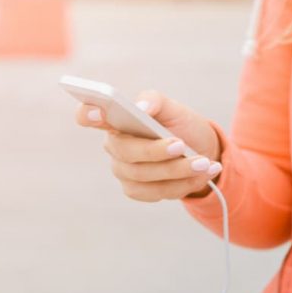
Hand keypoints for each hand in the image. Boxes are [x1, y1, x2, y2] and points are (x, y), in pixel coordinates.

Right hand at [74, 89, 221, 201]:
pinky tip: (201, 174)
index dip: (87, 113)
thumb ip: (154, 101)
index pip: (88, 115)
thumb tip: (141, 109)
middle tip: (180, 145)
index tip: (98, 112)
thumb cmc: (180, 125)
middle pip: (125, 152)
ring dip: (178, 170)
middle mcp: (114, 146)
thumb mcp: (173, 107)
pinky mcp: (136, 190)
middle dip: (156, 151)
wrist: (201, 151)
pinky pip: (156, 192)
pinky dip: (182, 184)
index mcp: (115, 120)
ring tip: (204, 162)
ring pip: (144, 176)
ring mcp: (123, 171)